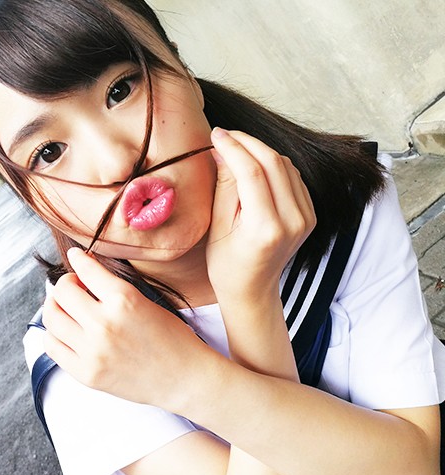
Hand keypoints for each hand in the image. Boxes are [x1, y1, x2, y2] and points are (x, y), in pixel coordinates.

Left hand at [42, 247, 210, 406]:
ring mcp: (93, 351)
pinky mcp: (86, 373)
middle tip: (73, 286)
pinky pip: (52, 346)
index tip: (76, 256)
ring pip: (52, 318)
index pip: (86, 269)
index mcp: (124, 299)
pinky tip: (65, 330)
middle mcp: (104, 324)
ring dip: (55, 306)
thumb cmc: (171, 338)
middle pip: (62, 292)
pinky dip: (53, 334)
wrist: (184, 378)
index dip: (78, 258)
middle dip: (65, 283)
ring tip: (65, 307)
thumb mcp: (144, 301)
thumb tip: (82, 271)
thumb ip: (111, 288)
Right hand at [206, 128, 315, 304]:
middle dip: (247, 142)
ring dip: (260, 150)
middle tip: (225, 134)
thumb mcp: (217, 226)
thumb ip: (224, 185)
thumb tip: (223, 148)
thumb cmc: (227, 264)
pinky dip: (273, 164)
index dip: (233, 147)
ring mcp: (306, 218)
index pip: (252, 172)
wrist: (252, 289)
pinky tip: (254, 163)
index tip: (215, 134)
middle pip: (273, 163)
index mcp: (266, 228)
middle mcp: (293, 221)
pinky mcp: (309, 214)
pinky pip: (293, 177)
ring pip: (286, 166)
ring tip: (235, 147)